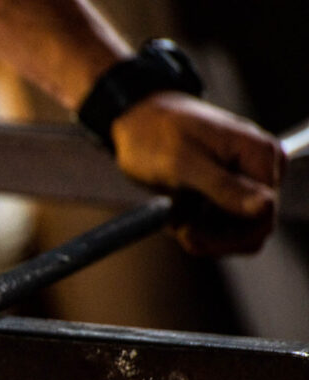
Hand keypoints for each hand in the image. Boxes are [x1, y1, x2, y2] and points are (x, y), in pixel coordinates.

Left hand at [111, 91, 283, 255]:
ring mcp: (244, 179)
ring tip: (176, 221)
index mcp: (259, 154)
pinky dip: (201, 228)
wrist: (135, 121)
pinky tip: (179, 217)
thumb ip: (223, 186)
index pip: (264, 213)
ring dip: (206, 234)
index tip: (191, 235)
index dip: (231, 234)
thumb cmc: (155, 133)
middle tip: (182, 232)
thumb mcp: (184, 163)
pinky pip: (223, 224)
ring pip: (238, 230)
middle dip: (216, 237)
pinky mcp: (227, 189)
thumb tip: (263, 207)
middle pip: (254, 226)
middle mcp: (260, 167)